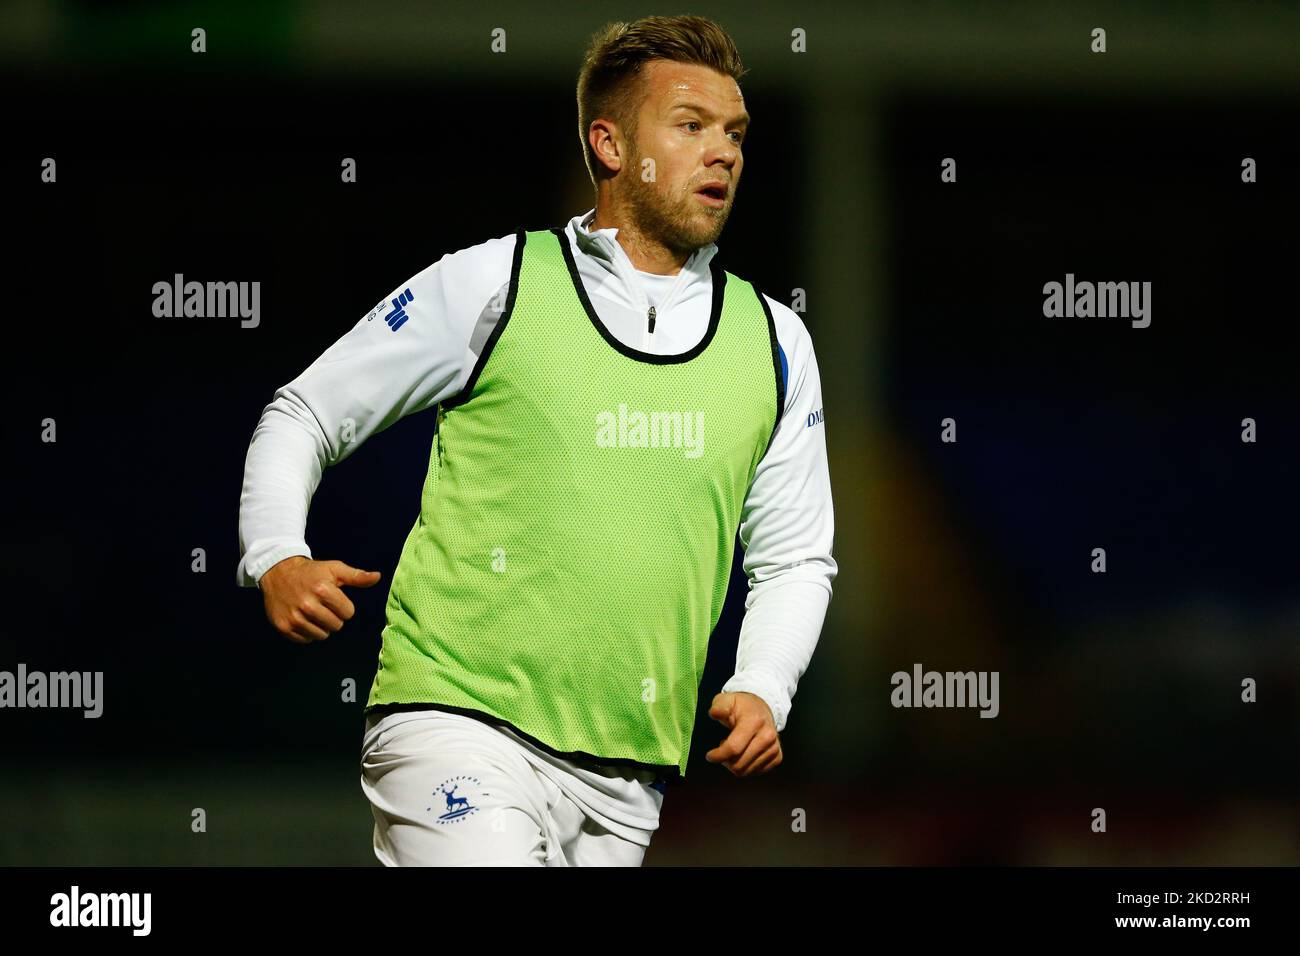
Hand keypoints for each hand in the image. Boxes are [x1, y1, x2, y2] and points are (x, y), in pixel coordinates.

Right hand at [259, 556, 381, 643]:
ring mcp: (294, 618)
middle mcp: (308, 605)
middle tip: (324, 606)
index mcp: (323, 590)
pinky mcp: (284, 627)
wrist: (278, 573)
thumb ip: (357, 576)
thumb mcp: (335, 569)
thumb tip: (378, 577)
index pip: (348, 613)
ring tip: (314, 613)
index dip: (344, 607)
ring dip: (321, 626)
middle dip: (333, 617)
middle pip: (336, 626)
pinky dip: (307, 632)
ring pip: (322, 635)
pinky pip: (306, 640)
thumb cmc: (311, 572)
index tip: (335, 599)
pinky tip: (304, 619)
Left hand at [705, 691, 782, 776]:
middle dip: (725, 761)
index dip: (718, 756)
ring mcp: (774, 748)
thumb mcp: (727, 700)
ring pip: (746, 771)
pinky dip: (745, 766)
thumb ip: (719, 707)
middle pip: (739, 764)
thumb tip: (714, 713)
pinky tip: (743, 753)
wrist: (762, 708)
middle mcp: (768, 736)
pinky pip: (755, 772)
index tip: (709, 755)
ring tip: (733, 748)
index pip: (733, 748)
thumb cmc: (740, 706)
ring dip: (734, 764)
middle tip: (722, 748)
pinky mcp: (777, 757)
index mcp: (754, 721)